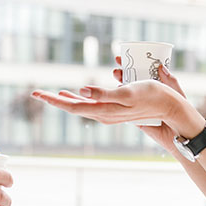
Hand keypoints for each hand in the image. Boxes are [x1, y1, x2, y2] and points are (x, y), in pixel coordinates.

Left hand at [31, 62, 190, 142]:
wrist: (169, 107)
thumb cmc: (151, 96)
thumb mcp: (128, 94)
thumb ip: (104, 94)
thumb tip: (82, 90)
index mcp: (103, 111)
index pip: (72, 107)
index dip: (54, 101)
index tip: (37, 94)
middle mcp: (103, 115)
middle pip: (73, 108)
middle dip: (54, 100)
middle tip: (36, 93)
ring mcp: (109, 114)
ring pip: (81, 107)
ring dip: (65, 100)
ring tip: (52, 94)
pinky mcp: (115, 109)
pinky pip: (91, 105)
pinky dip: (79, 99)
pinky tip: (77, 94)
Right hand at [114, 58, 185, 152]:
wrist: (179, 133)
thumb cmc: (181, 111)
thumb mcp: (178, 93)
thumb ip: (171, 81)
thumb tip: (161, 67)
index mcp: (154, 87)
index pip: (139, 72)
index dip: (130, 65)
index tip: (120, 58)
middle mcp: (145, 96)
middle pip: (129, 82)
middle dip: (121, 74)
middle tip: (117, 71)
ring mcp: (138, 106)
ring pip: (124, 95)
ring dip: (118, 87)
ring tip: (116, 81)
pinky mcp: (135, 118)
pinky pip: (124, 109)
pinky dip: (117, 103)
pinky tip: (114, 97)